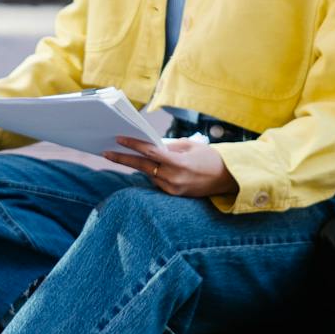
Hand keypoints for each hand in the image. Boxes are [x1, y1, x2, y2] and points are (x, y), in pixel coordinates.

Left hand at [102, 137, 236, 196]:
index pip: (150, 152)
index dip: (133, 145)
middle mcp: (174, 177)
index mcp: (179, 162)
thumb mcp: (190, 146)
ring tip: (122, 156)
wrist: (228, 178)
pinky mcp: (174, 194)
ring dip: (138, 165)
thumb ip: (168, 146)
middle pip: (142, 166)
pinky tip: (147, 166)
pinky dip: (152, 173)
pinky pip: (157, 182)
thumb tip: (148, 146)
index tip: (118, 139)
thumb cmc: (209, 157)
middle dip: (123, 159)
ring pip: (148, 174)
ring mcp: (173, 188)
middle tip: (106, 153)